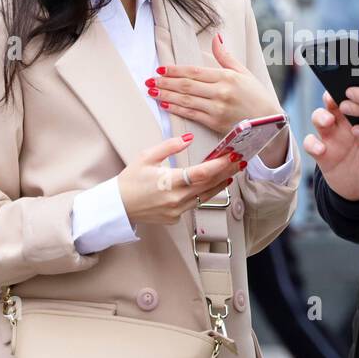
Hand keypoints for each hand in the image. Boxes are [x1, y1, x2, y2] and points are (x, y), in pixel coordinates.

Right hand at [116, 134, 245, 225]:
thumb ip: (169, 146)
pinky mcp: (176, 218)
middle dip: (226, 171)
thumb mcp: (147, 157)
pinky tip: (213, 185)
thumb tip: (188, 139)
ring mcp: (177, 211)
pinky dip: (205, 193)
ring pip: (205, 196)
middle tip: (240, 161)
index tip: (231, 156)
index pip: (200, 173)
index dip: (219, 164)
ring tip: (233, 172)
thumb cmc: (130, 180)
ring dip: (220, 184)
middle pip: (209, 184)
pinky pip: (195, 204)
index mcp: (168, 182)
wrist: (118, 206)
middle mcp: (175, 199)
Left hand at [151, 32, 281, 134]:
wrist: (269, 123)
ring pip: (186, 100)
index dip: (175, 70)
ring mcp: (217, 108)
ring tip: (152, 92)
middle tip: (149, 81)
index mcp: (226, 77)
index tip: (160, 69)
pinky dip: (177, 109)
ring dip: (166, 95)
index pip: (194, 71)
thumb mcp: (243, 72)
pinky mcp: (215, 123)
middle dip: (165, 83)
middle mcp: (220, 92)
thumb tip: (216, 38)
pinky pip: (191, 115)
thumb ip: (226, 56)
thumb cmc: (256, 96)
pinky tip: (165, 105)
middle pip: (186, 85)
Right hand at [302, 91, 358, 200]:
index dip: (351, 91)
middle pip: (332, 102)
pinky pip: (310, 144)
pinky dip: (313, 144)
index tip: (353, 88)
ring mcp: (331, 137)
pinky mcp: (321, 154)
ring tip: (327, 121)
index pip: (353, 98)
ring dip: (320, 116)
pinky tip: (321, 149)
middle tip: (334, 99)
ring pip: (318, 118)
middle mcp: (343, 123)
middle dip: (331, 98)